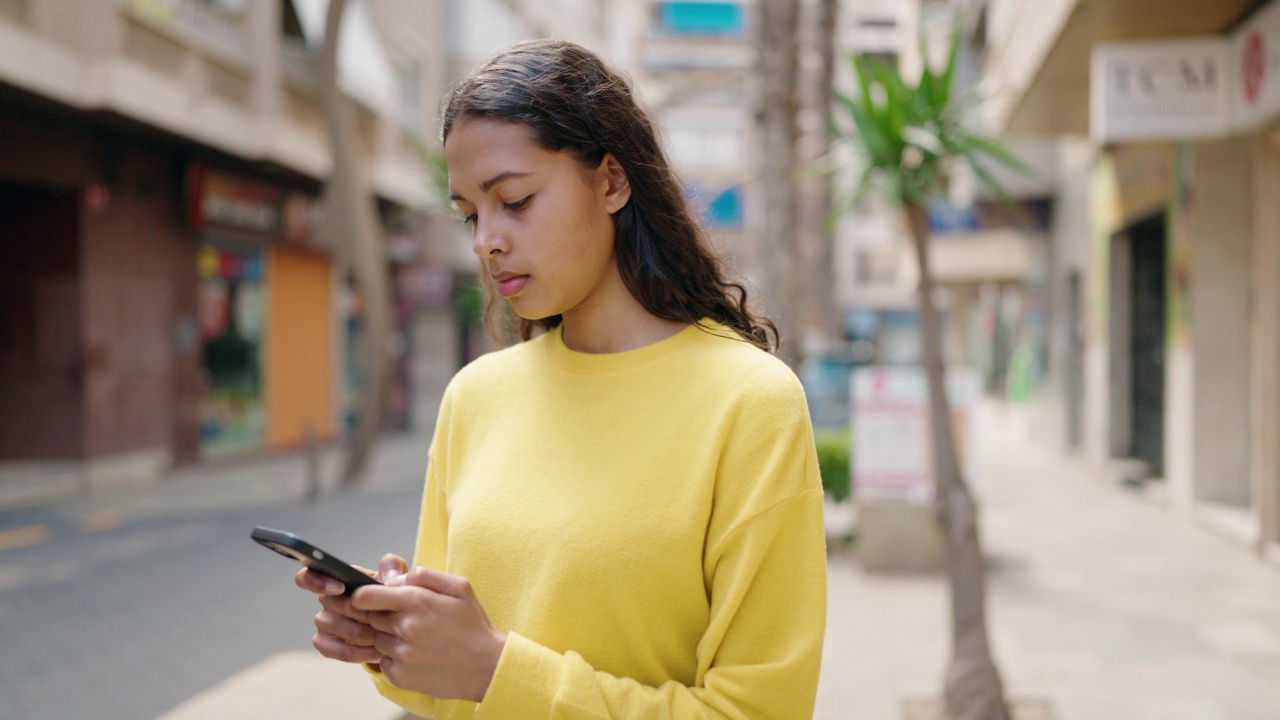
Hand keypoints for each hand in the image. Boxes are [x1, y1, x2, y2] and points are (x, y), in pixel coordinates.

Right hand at [296, 554, 407, 665]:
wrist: (396, 628)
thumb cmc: (391, 598)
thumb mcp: (396, 580)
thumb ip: (393, 569)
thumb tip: (388, 571)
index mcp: (339, 579)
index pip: (309, 575)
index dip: (319, 581)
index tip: (340, 587)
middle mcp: (327, 599)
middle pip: (329, 602)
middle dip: (357, 610)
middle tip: (381, 617)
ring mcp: (323, 621)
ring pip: (332, 625)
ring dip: (360, 632)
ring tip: (384, 635)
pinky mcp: (325, 643)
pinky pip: (333, 649)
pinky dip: (357, 652)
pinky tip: (376, 651)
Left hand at [352, 567, 506, 701]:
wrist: (487, 667)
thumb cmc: (473, 625)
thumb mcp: (460, 588)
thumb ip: (426, 575)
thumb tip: (398, 577)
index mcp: (417, 601)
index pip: (366, 596)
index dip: (363, 596)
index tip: (369, 599)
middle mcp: (405, 627)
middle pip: (371, 618)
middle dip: (383, 616)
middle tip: (408, 620)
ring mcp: (401, 654)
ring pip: (377, 640)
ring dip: (390, 638)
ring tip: (417, 640)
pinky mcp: (400, 676)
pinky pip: (383, 663)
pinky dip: (395, 659)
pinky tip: (417, 657)